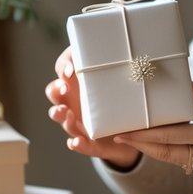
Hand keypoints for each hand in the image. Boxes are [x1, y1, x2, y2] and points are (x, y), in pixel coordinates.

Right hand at [44, 47, 140, 169]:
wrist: (138, 129)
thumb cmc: (122, 97)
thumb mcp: (118, 76)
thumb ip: (114, 62)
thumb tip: (124, 48)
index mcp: (78, 86)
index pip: (61, 71)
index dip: (62, 68)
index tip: (70, 69)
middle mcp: (74, 104)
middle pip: (54, 95)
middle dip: (55, 91)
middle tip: (65, 88)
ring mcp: (81, 124)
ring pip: (63, 121)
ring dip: (60, 116)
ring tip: (66, 114)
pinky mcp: (92, 143)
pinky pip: (81, 145)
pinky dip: (77, 144)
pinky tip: (76, 142)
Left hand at [114, 82, 192, 192]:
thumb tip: (188, 88)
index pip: (174, 136)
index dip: (146, 134)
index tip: (124, 130)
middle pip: (166, 153)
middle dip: (141, 144)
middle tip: (118, 136)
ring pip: (178, 160)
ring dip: (159, 149)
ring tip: (140, 137)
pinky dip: (183, 154)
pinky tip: (178, 144)